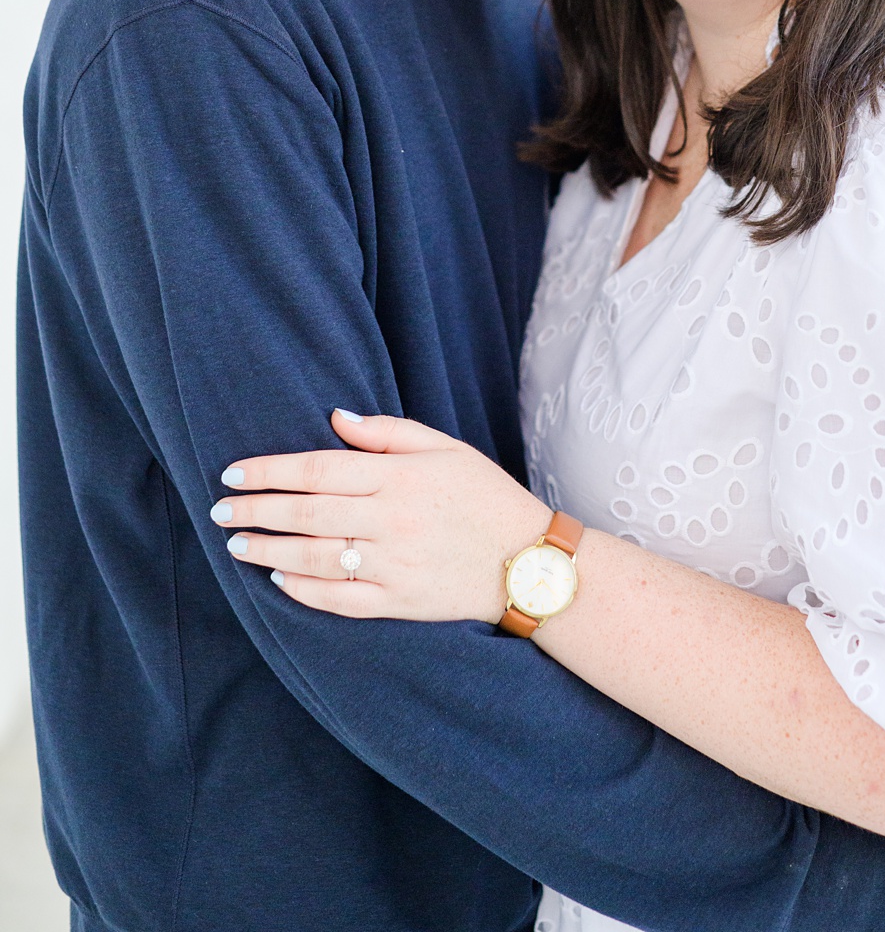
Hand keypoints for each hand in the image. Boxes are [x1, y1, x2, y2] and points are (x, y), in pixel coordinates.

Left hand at [214, 412, 550, 621]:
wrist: (531, 561)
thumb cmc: (486, 496)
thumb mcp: (449, 449)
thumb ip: (390, 432)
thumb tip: (334, 418)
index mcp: (402, 477)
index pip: (319, 468)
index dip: (269, 470)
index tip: (233, 473)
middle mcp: (393, 520)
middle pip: (305, 513)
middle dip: (254, 511)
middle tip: (219, 511)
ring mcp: (394, 564)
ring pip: (311, 558)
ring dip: (266, 551)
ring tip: (237, 545)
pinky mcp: (399, 601)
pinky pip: (337, 600)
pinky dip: (301, 592)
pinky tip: (279, 581)